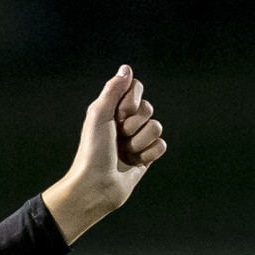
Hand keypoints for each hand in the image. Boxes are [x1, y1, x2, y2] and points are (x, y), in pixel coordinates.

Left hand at [43, 66, 166, 241]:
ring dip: (139, 142)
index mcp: (112, 109)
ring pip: (156, 127)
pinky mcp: (146, 156)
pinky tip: (134, 163)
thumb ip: (113, 90)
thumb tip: (127, 68)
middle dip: (134, 125)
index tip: (118, 115)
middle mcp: (125, 122)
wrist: (97, 186)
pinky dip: (148, 154)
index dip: (131, 101)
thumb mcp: (98, 115)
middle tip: (118, 137)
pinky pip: (161, 145)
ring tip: (124, 153)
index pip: (136, 88)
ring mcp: (137, 139)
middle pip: (148, 108)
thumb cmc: (93, 151)